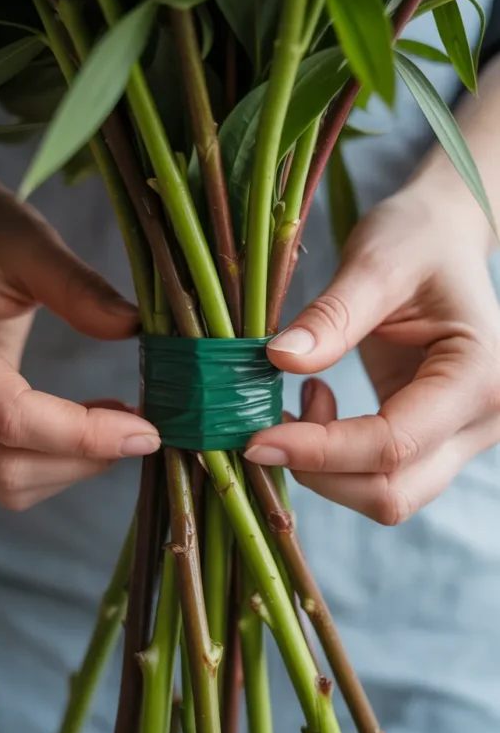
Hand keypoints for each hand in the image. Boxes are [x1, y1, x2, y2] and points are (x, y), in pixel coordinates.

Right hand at [0, 142, 159, 509]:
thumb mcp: (26, 241)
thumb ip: (78, 287)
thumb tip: (136, 329)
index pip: (9, 416)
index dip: (84, 435)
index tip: (147, 428)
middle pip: (6, 465)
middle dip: (85, 459)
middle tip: (144, 429)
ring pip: (5, 482)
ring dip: (73, 468)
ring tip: (118, 423)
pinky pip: (0, 473)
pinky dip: (53, 464)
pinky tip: (85, 427)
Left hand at [245, 189, 499, 523]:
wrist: (445, 238)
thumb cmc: (418, 239)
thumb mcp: (375, 263)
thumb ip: (332, 315)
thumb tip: (278, 359)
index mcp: (480, 375)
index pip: (392, 445)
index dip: (319, 451)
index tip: (256, 437)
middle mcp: (484, 420)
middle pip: (393, 491)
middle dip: (320, 472)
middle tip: (265, 427)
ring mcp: (463, 437)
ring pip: (387, 494)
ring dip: (326, 469)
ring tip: (302, 397)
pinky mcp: (435, 439)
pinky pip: (382, 475)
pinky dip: (337, 458)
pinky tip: (318, 403)